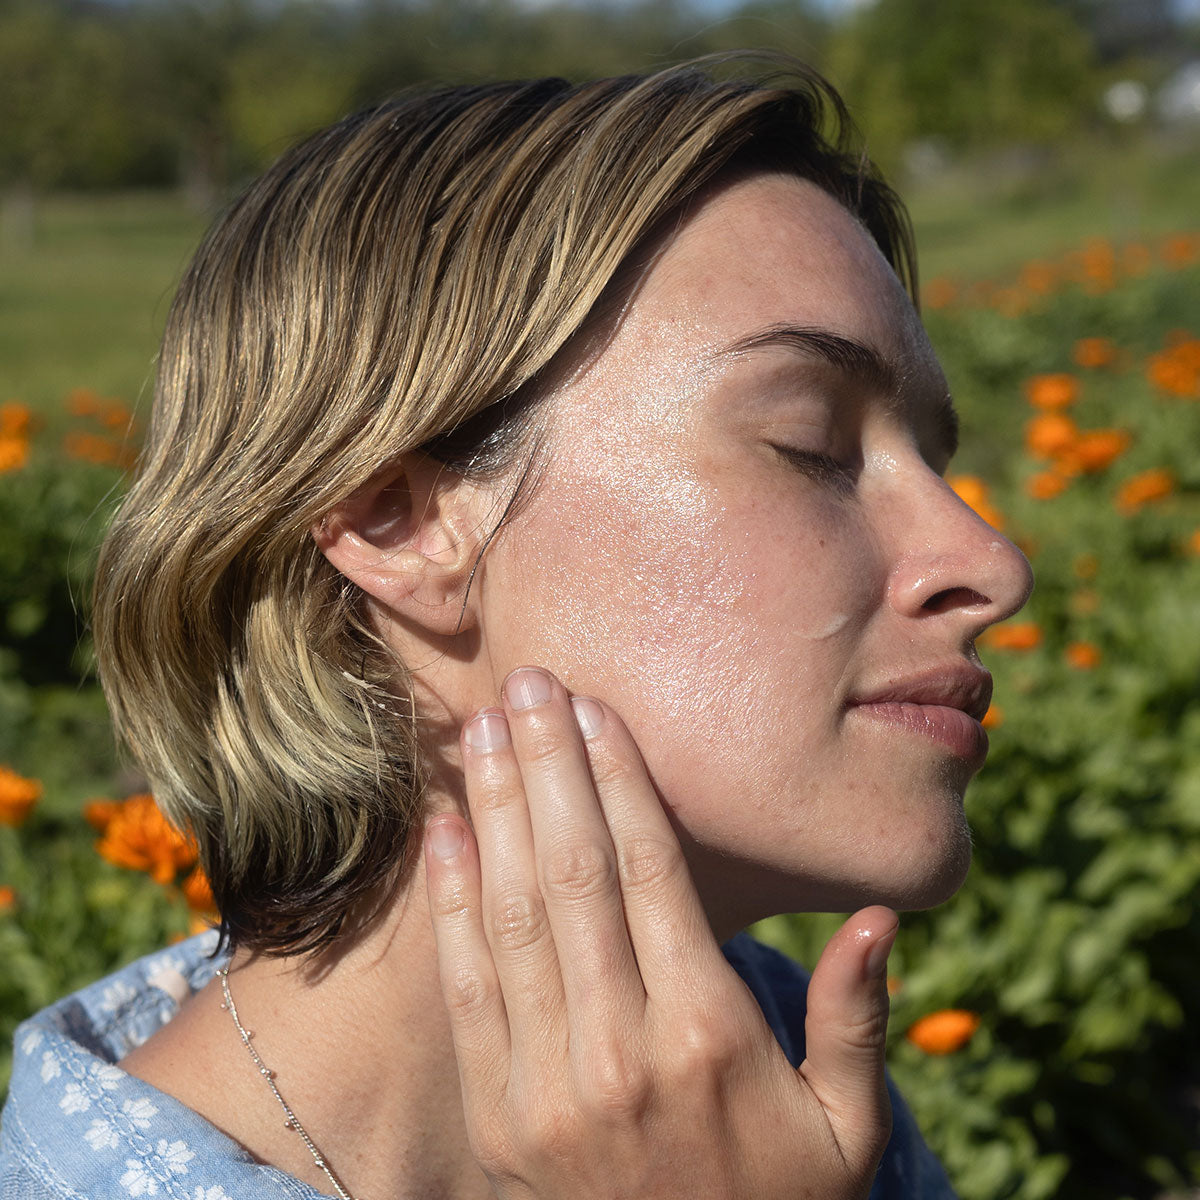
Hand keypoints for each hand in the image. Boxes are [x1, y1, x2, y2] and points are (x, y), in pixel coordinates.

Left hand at [424, 666, 897, 1199]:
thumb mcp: (846, 1129)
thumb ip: (859, 1021)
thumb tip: (874, 917)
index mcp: (709, 1032)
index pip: (651, 872)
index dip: (619, 780)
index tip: (593, 709)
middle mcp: (622, 1046)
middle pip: (574, 871)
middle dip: (547, 766)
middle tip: (526, 683)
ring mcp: (547, 1082)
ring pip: (514, 913)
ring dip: (494, 810)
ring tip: (480, 729)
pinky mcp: (496, 1114)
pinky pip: (467, 989)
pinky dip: (452, 903)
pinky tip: (445, 831)